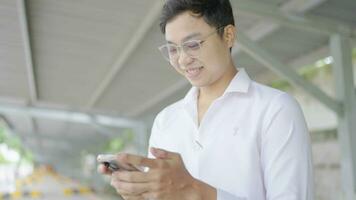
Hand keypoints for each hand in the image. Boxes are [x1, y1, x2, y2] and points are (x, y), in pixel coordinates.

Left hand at [98, 147, 215, 199]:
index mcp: (160, 166)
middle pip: (134, 177)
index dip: (128, 158)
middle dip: (120, 175)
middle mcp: (156, 177)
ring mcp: (154, 189)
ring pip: (133, 188)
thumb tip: (151, 149)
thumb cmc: (182, 173)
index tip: (118, 156)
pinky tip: (122, 191)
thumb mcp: (176, 158)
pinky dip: (128, 194)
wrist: (189, 190)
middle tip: (113, 173)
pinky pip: (138, 196)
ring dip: (121, 185)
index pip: (141, 161)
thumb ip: (163, 152)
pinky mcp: (154, 198)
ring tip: (114, 182)